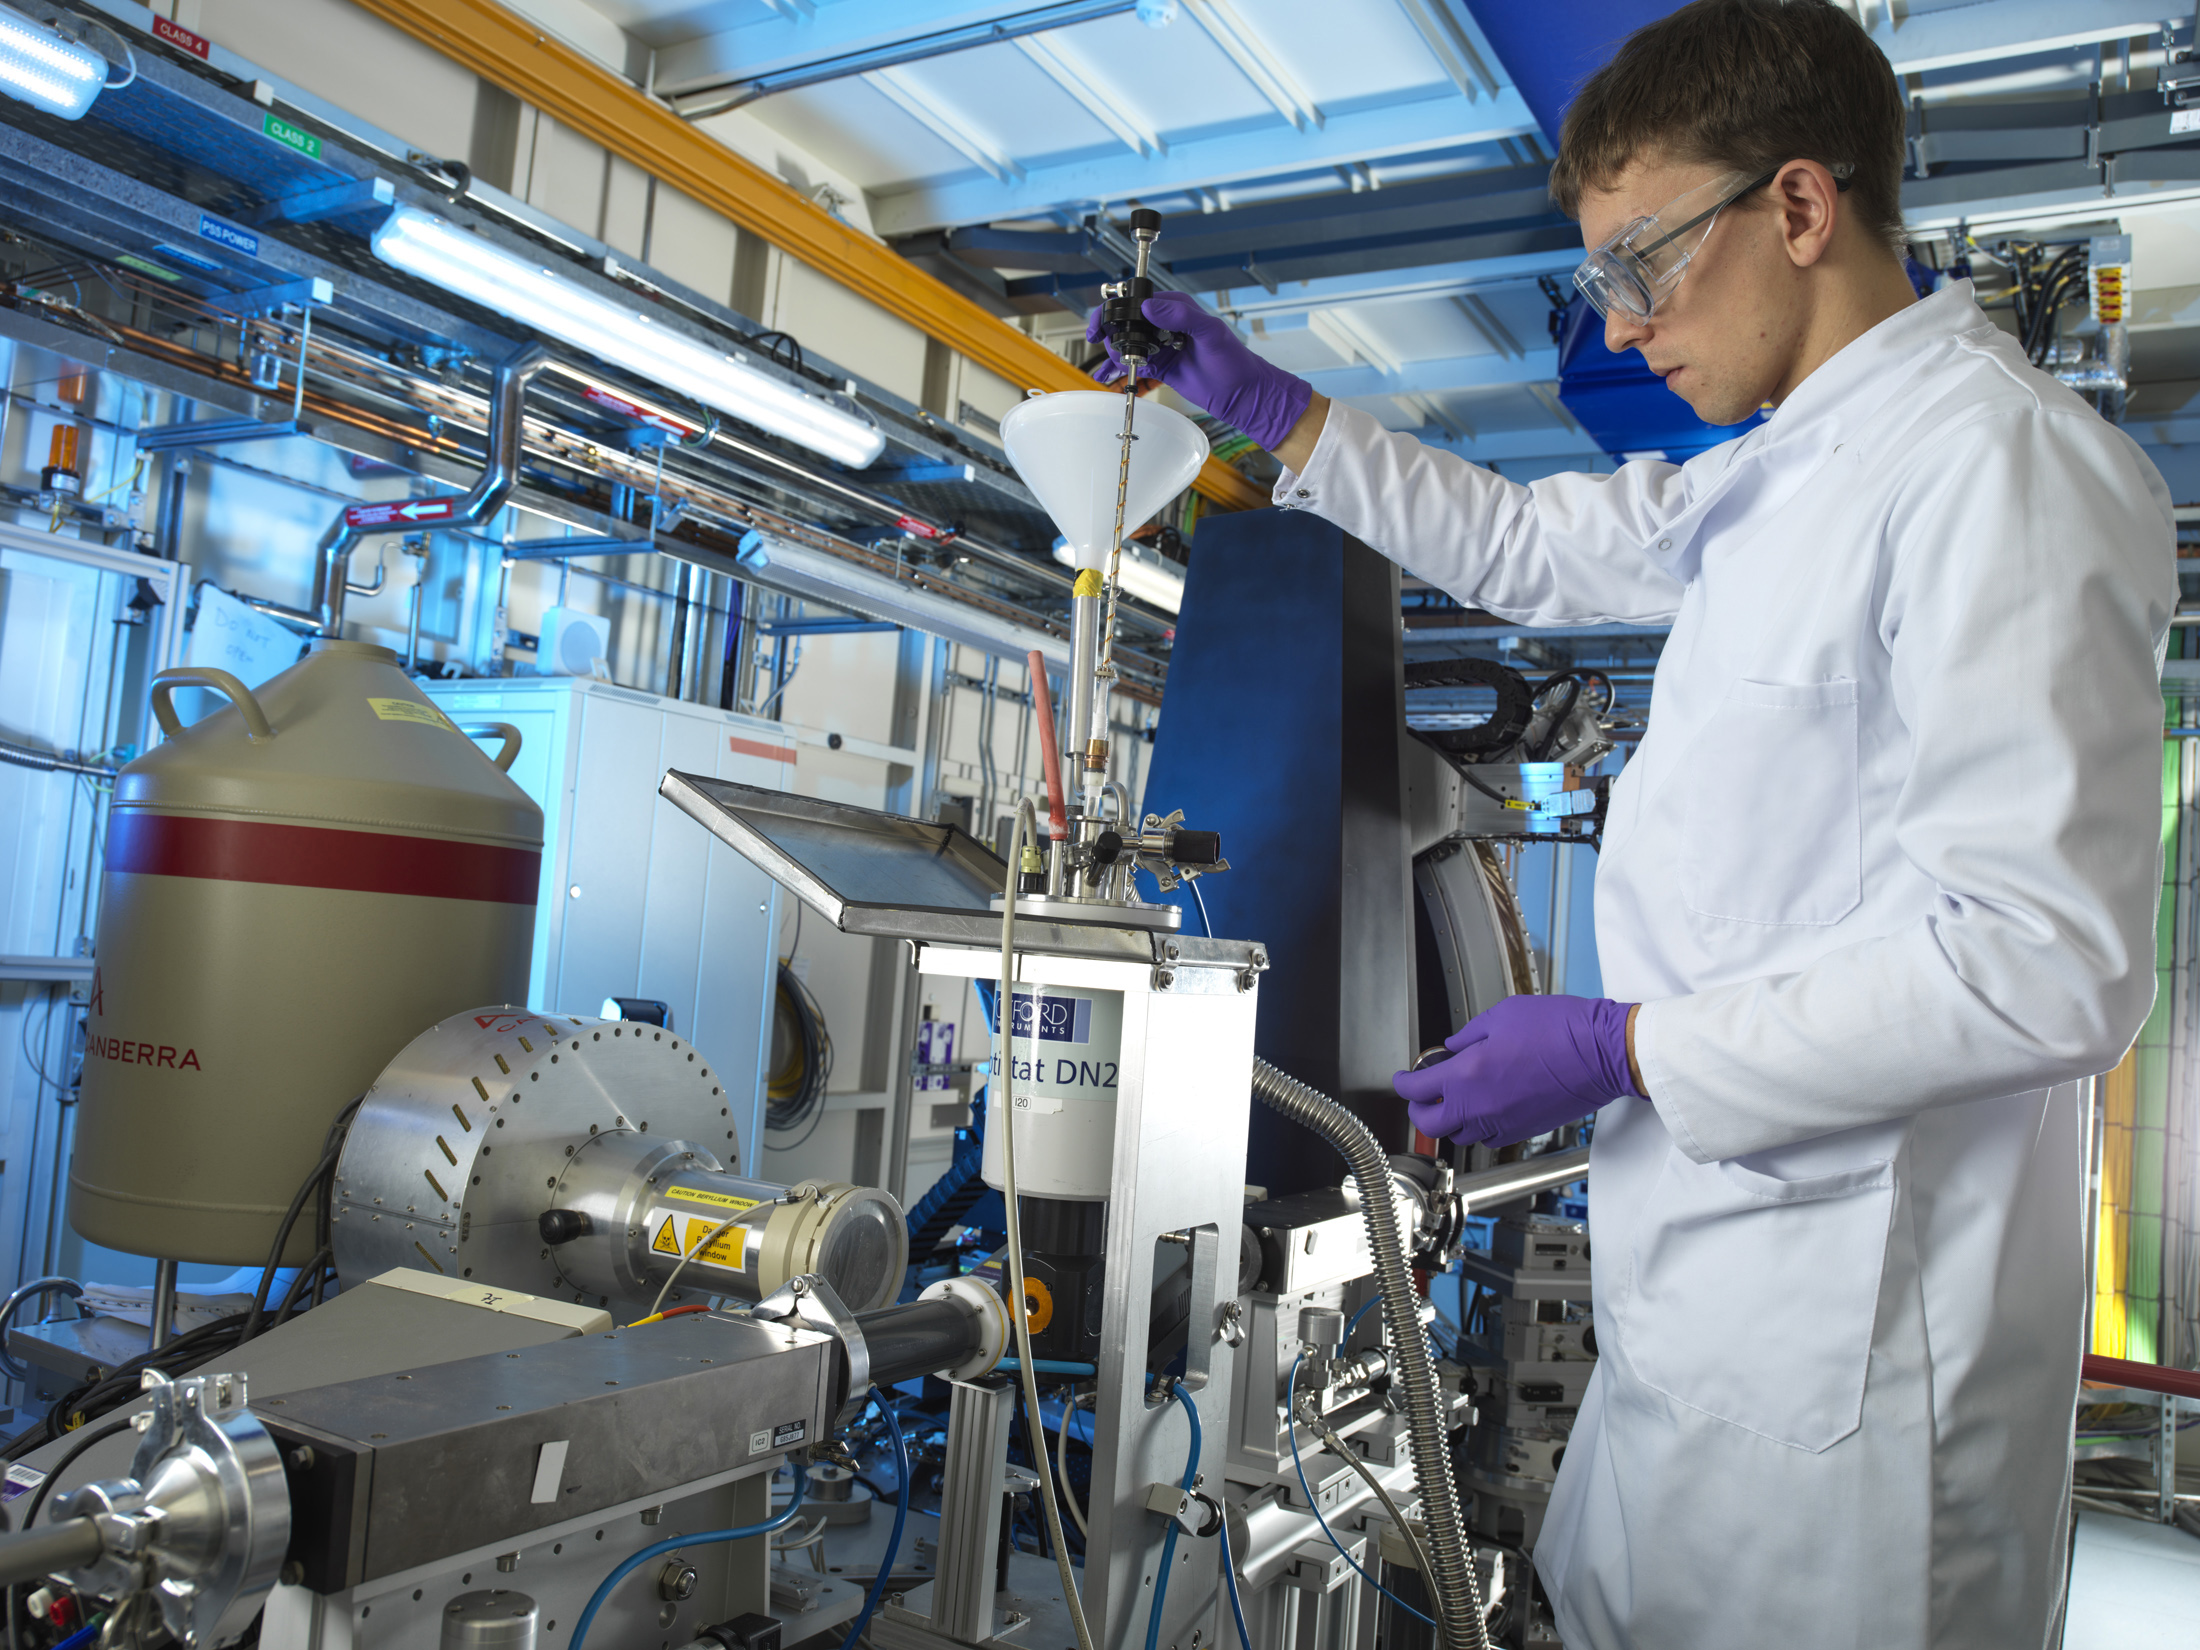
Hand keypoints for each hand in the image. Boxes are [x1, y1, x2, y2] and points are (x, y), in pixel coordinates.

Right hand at [1083, 291, 1312, 450]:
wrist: (1242, 394)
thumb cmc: (1234, 361)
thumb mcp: (1210, 332)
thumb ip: (1181, 315)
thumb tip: (1150, 306)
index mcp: (1177, 308)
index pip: (1140, 300)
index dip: (1119, 308)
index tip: (1106, 321)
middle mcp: (1166, 324)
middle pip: (1128, 321)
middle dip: (1112, 331)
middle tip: (1106, 344)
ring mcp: (1162, 345)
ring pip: (1128, 343)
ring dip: (1115, 351)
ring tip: (1115, 363)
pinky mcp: (1161, 366)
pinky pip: (1134, 363)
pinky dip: (1121, 368)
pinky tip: (1110, 374)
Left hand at [1392, 995, 1641, 1148]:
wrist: (1602, 1053)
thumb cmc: (1561, 1030)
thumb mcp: (1503, 1016)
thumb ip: (1469, 1035)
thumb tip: (1453, 1047)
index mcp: (1468, 1074)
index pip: (1416, 1089)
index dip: (1403, 1082)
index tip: (1403, 1077)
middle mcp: (1480, 1106)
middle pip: (1430, 1125)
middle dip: (1419, 1109)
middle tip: (1421, 1094)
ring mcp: (1503, 1123)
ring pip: (1459, 1136)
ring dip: (1449, 1120)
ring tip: (1453, 1100)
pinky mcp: (1524, 1130)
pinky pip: (1488, 1138)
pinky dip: (1478, 1127)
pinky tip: (1484, 1108)